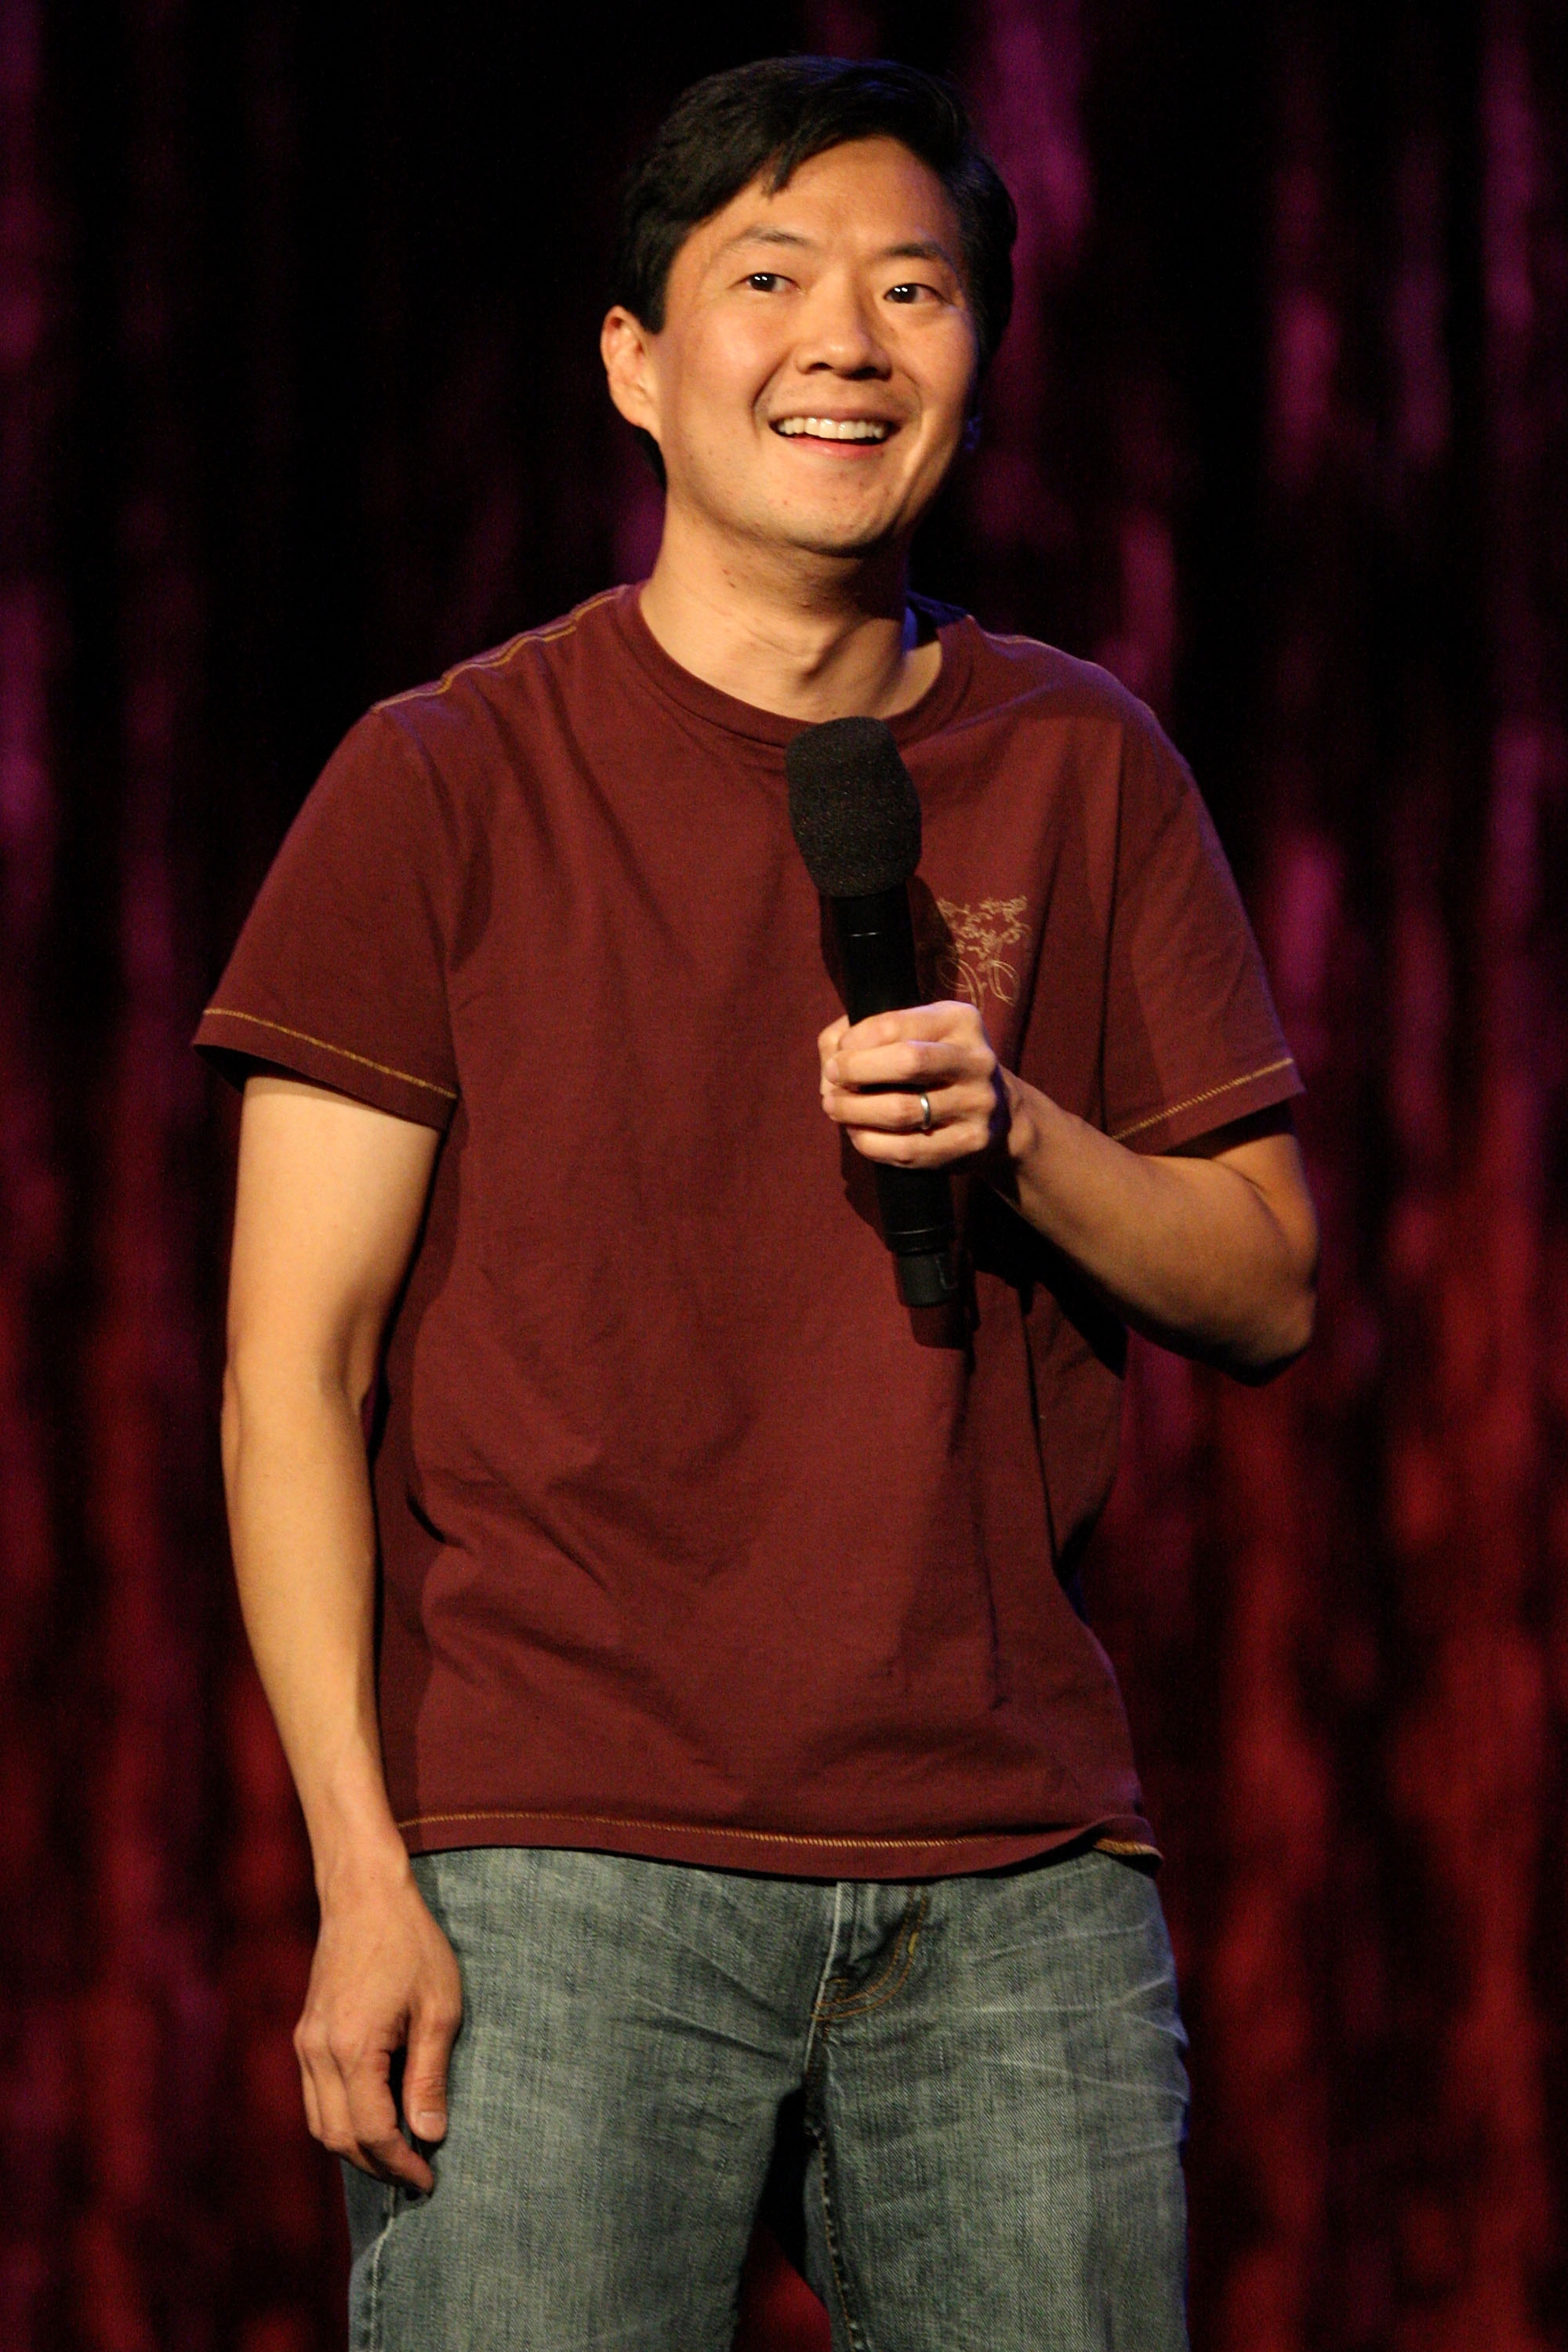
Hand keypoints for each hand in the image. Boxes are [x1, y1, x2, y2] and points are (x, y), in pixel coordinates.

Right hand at [294, 1857, 462, 2192]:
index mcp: (352, 2048)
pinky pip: (314, 2096)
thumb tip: (430, 2134)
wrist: (363, 1893)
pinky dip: (340, 2118)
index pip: (372, 2132)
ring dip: (354, 2146)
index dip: (401, 2163)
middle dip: (376, 2165)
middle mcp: (317, 2052)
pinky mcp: (305, 2032)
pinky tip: (373, 2115)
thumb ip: (429, 2075)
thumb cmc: (410, 1943)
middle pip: (337, 2138)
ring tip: (397, 2152)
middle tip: (415, 2173)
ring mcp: (305, 2042)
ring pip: (319, 2122)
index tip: (428, 2178)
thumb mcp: (438, 2006)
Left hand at [819, 1000, 1010, 1167]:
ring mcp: (977, 1104)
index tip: (838, 1054)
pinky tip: (857, 1134)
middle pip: (906, 1062)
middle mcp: (976, 1059)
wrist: (998, 1115)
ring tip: (835, 1107)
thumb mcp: (919, 1033)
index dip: (855, 1040)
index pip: (895, 1025)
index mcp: (960, 1021)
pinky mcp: (969, 1143)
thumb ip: (869, 1031)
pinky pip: (907, 1149)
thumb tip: (832, 1050)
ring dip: (854, 1111)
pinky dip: (870, 1142)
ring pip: (902, 1110)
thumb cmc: (938, 1067)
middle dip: (855, 1071)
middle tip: (831, 1079)